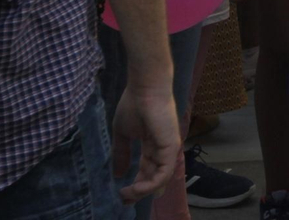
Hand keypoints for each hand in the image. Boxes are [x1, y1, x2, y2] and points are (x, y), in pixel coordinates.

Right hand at [111, 83, 180, 203]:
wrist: (144, 88)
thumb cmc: (134, 105)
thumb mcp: (123, 134)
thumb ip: (121, 153)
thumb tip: (117, 174)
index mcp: (153, 146)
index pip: (147, 171)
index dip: (136, 185)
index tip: (121, 194)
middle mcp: (163, 150)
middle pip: (155, 178)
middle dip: (139, 192)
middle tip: (124, 200)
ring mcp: (169, 148)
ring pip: (160, 179)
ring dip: (143, 191)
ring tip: (127, 195)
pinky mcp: (171, 147)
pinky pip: (164, 172)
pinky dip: (151, 184)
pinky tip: (136, 188)